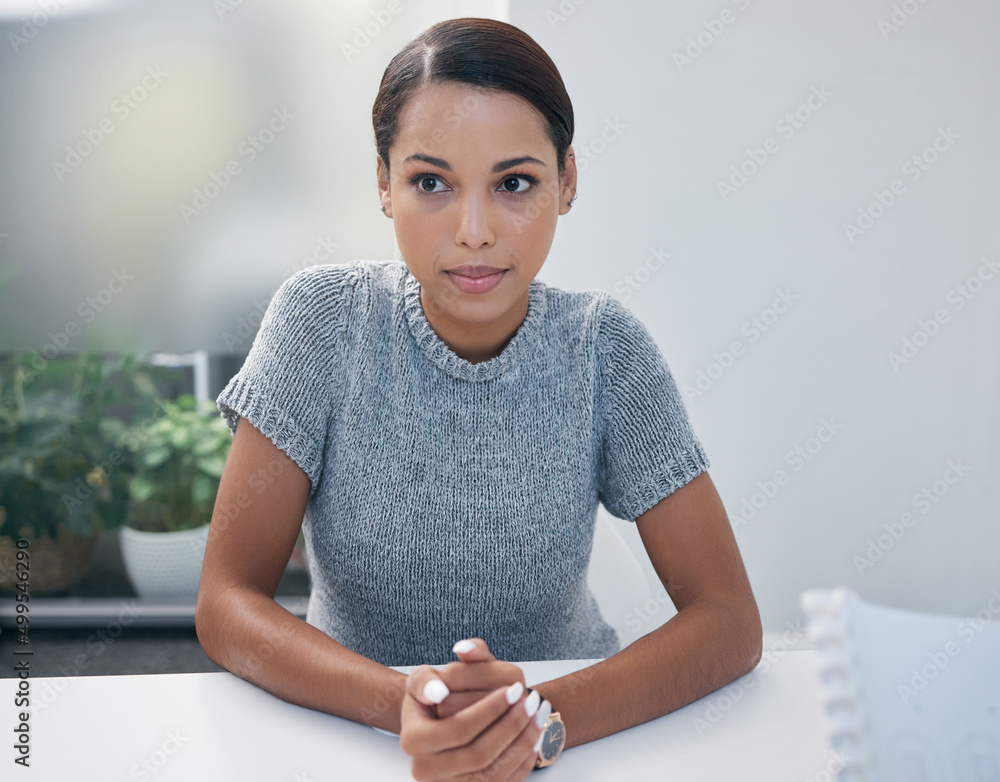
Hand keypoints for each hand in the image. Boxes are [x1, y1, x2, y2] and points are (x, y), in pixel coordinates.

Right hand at [399, 639, 549, 781]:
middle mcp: (426, 770)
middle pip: (477, 754)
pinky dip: (522, 759)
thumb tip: (439, 690)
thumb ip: (427, 677)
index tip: (514, 687)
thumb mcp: (423, 678)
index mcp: (413, 740)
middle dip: (510, 725)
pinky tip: (533, 734)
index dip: (490, 709)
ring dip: (521, 741)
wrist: (434, 720)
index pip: (458, 729)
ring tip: (537, 714)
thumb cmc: (432, 696)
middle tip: (530, 699)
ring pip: (492, 772)